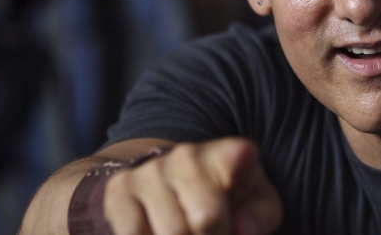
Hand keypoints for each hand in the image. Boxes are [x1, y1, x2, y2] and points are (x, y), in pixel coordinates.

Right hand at [104, 138, 281, 234]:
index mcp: (230, 154)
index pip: (240, 157)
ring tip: (189, 232)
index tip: (233, 194)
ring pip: (171, 233)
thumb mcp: (256, 207)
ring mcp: (152, 170)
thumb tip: (240, 229)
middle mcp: (189, 154)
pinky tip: (160, 233)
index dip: (242, 183)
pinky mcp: (120, 189)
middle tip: (213, 233)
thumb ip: (260, 217)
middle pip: (205, 220)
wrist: (171, 185)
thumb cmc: (226, 202)